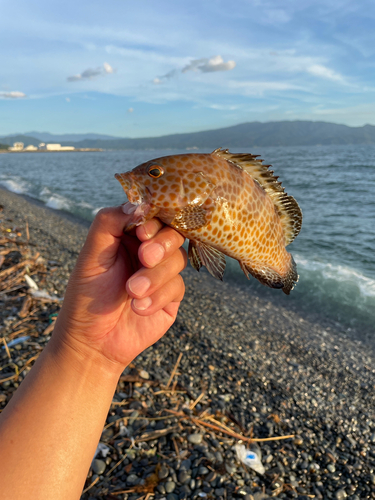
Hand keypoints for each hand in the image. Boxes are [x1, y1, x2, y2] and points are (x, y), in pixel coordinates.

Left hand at [54, 206, 186, 367]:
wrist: (93, 341)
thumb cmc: (87, 294)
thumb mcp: (92, 254)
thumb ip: (110, 222)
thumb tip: (139, 205)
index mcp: (129, 235)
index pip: (152, 215)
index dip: (154, 221)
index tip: (142, 233)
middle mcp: (148, 250)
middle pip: (172, 234)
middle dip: (160, 246)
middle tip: (144, 258)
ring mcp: (162, 273)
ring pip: (178, 260)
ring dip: (155, 276)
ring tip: (132, 292)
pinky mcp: (171, 296)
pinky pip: (177, 287)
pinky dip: (158, 297)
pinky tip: (138, 309)